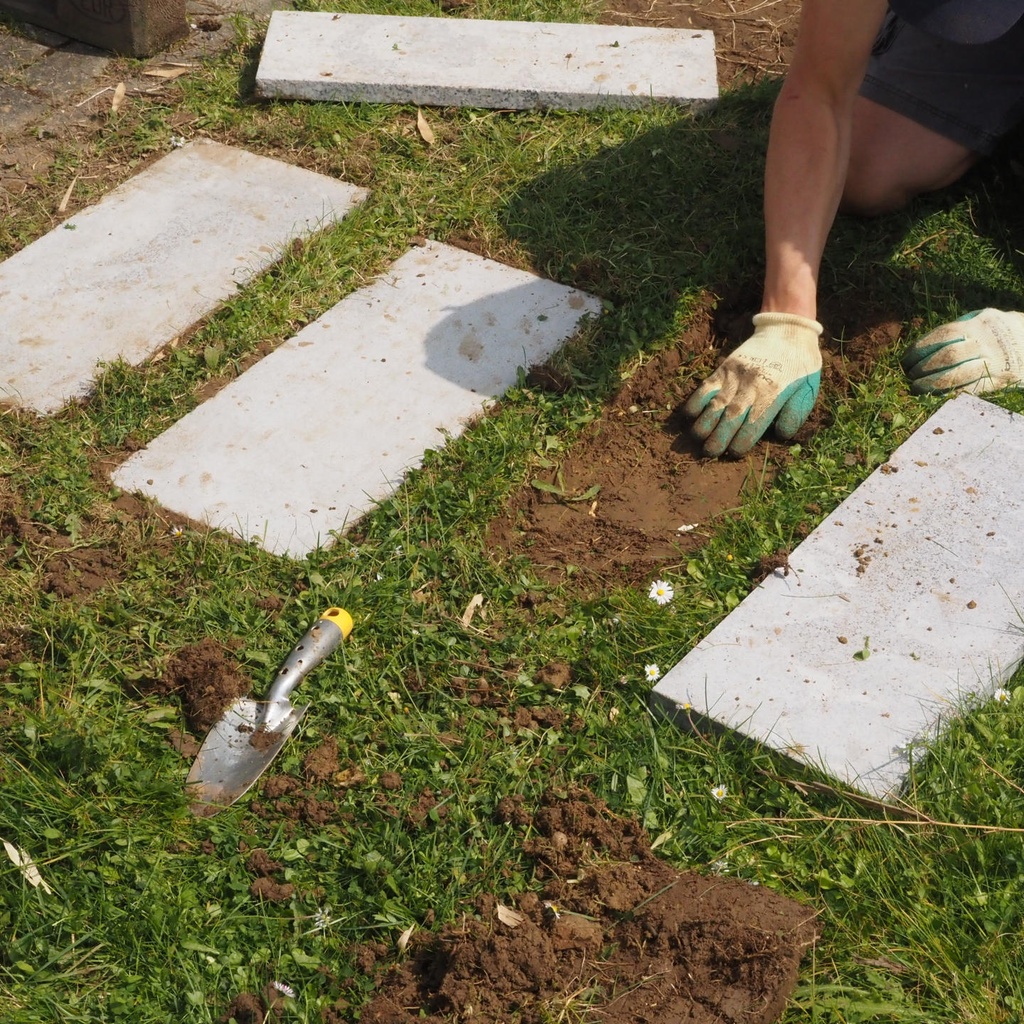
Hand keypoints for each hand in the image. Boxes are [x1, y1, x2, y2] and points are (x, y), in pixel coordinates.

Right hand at [684, 312, 822, 456]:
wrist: (787, 328)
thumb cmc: (801, 364)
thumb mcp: (809, 389)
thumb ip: (795, 413)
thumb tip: (779, 435)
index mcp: (774, 394)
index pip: (752, 426)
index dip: (741, 443)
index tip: (735, 452)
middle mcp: (751, 386)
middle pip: (730, 418)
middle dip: (718, 439)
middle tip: (710, 453)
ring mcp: (735, 376)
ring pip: (714, 404)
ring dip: (704, 424)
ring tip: (699, 439)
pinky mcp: (724, 367)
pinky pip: (706, 387)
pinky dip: (696, 401)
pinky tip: (692, 415)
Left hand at [902, 309, 1023, 393]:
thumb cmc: (995, 331)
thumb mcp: (980, 319)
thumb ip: (956, 330)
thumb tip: (919, 348)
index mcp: (976, 325)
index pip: (942, 335)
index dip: (920, 349)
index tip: (905, 360)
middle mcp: (985, 342)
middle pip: (948, 356)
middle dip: (923, 368)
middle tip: (910, 377)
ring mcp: (994, 362)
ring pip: (958, 375)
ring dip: (932, 384)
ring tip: (916, 388)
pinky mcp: (1000, 380)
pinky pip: (972, 389)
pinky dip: (951, 393)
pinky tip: (936, 396)